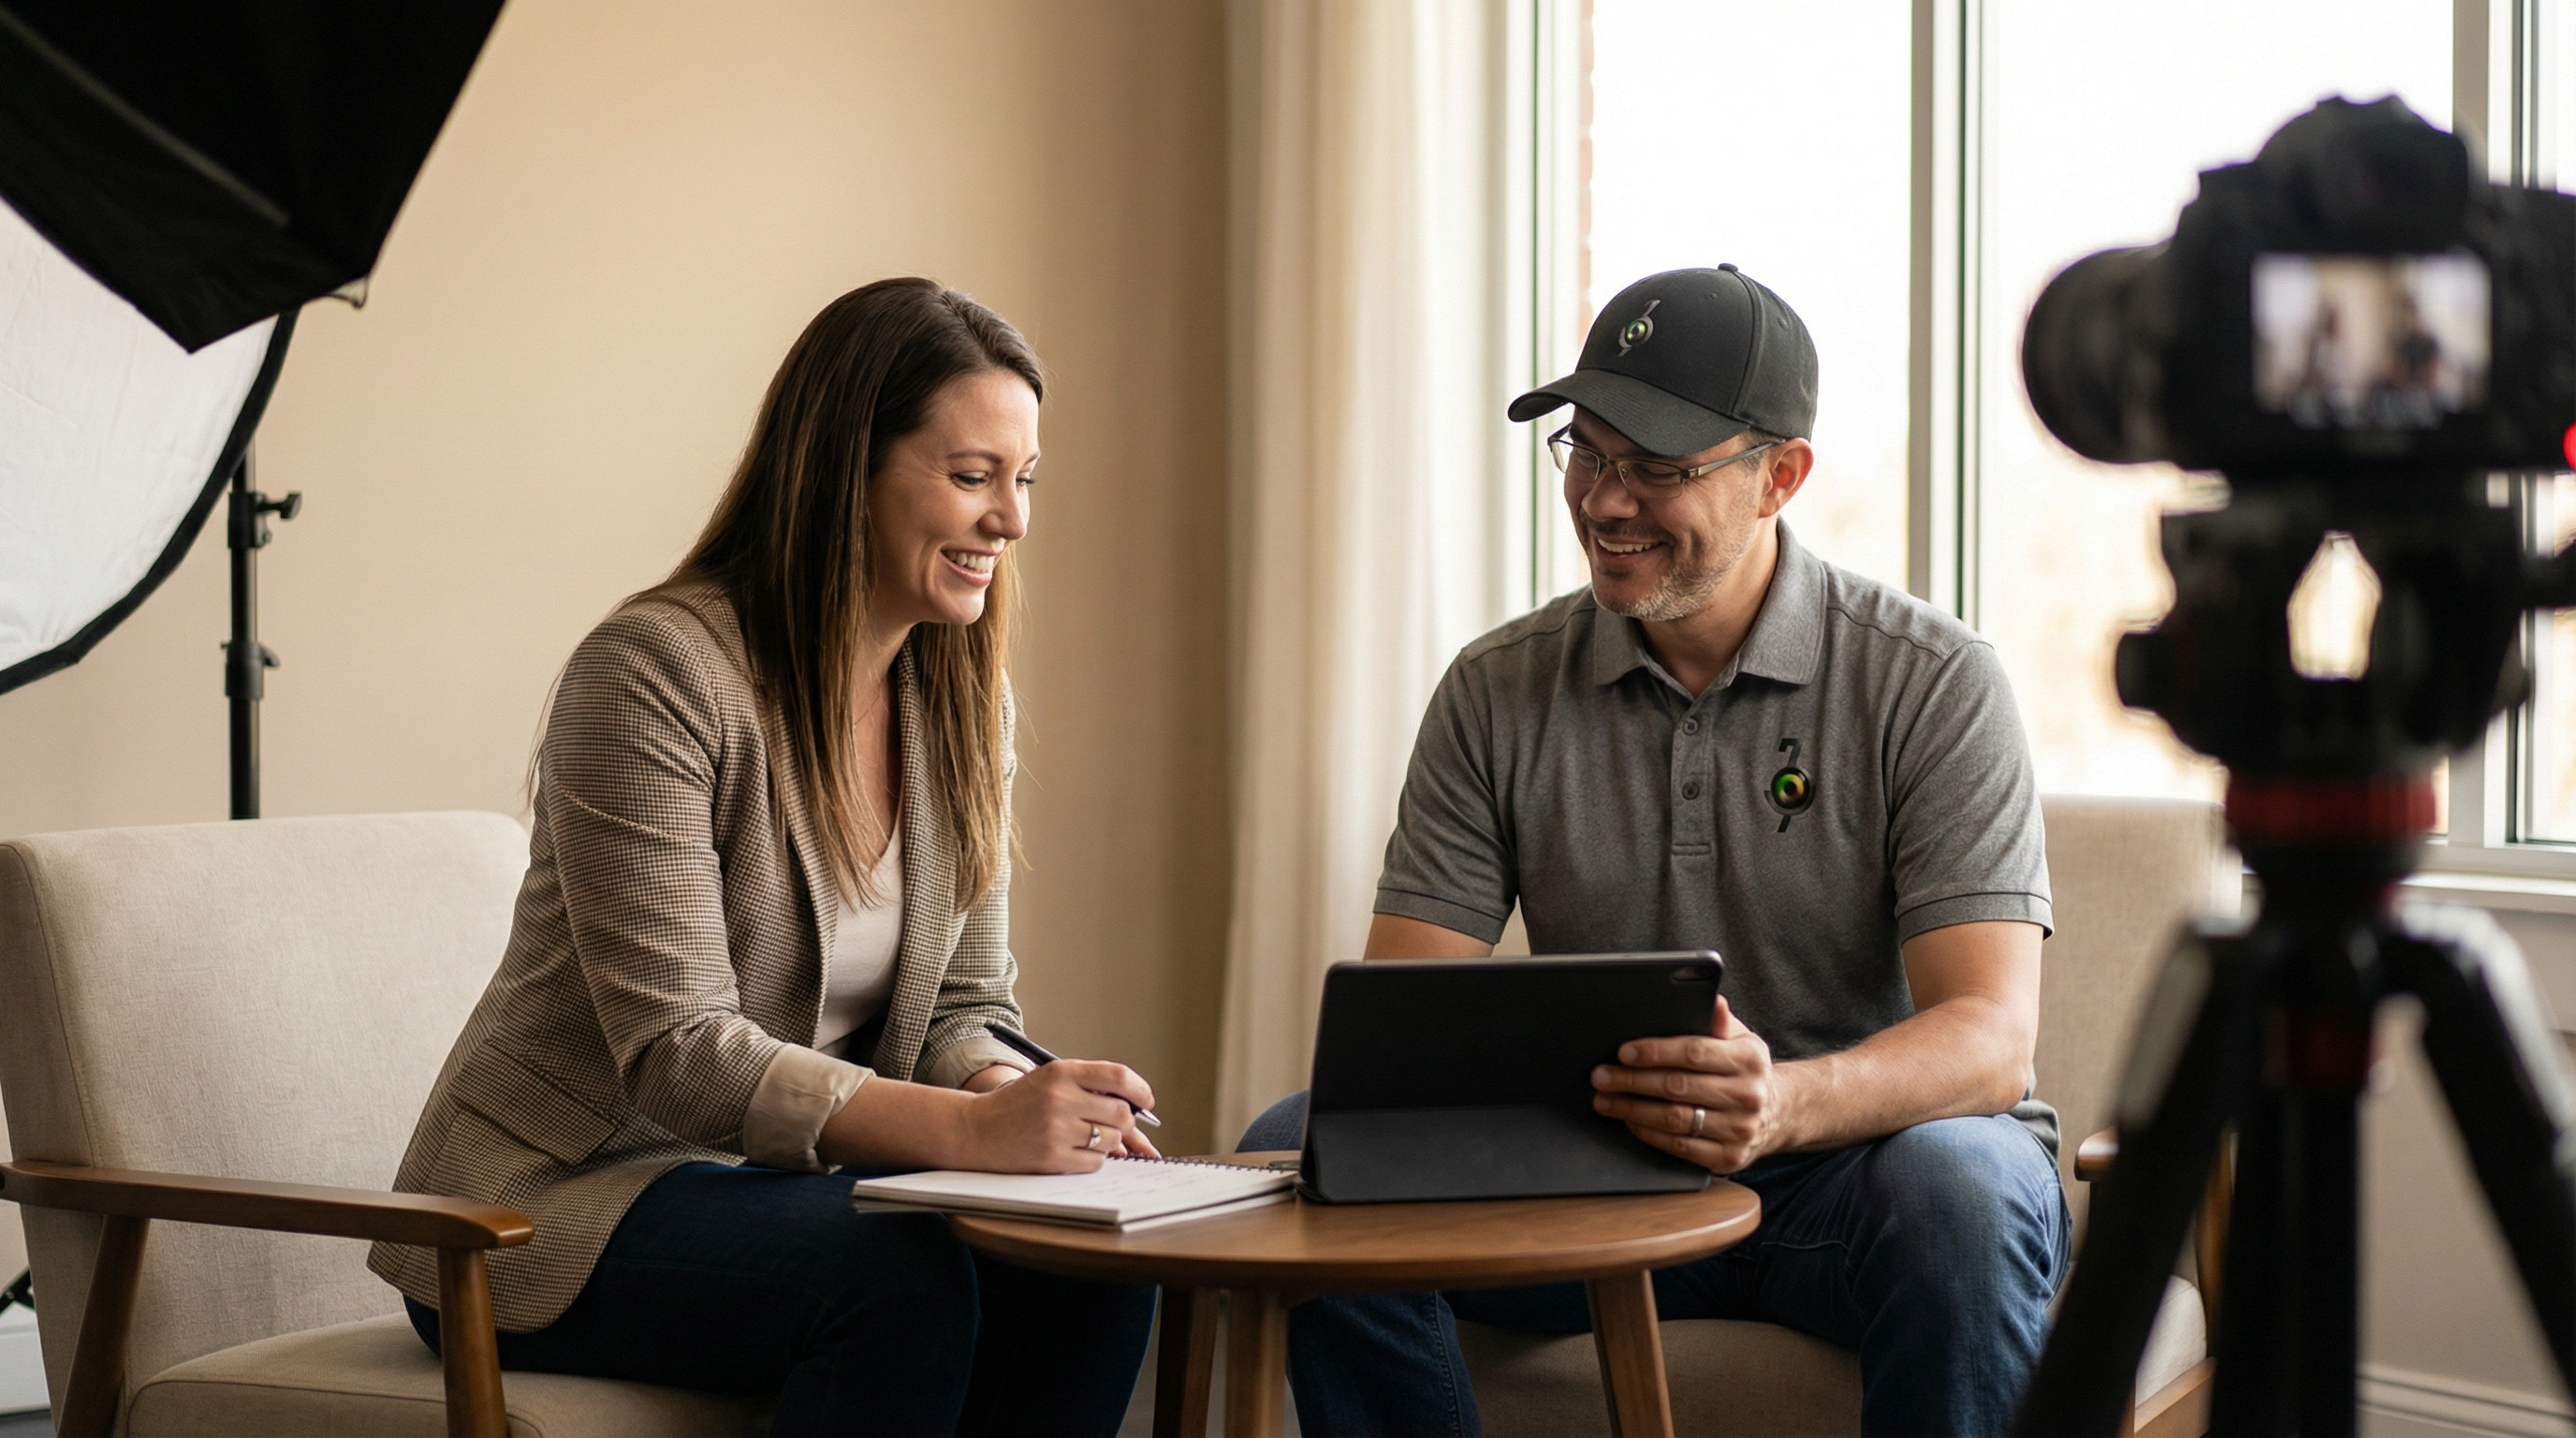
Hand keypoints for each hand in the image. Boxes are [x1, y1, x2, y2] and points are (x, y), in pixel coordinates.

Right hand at [951, 1060, 1159, 1171]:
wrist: (976, 1129)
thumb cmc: (1018, 1105)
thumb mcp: (1050, 1081)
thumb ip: (1089, 1087)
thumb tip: (1138, 1109)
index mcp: (1061, 1072)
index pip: (1118, 1076)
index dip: (1140, 1090)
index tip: (1145, 1101)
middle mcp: (1060, 1098)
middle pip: (1122, 1113)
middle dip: (1125, 1122)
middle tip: (1114, 1125)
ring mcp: (1056, 1129)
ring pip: (1111, 1139)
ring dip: (1108, 1142)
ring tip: (1088, 1137)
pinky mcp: (1052, 1157)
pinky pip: (1095, 1162)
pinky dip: (1093, 1160)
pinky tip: (1075, 1152)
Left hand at [1590, 996, 1791, 1173]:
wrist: (1778, 1113)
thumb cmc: (1744, 1070)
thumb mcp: (1740, 1040)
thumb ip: (1719, 1022)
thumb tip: (1713, 999)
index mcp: (1749, 1059)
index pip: (1693, 1052)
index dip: (1655, 1052)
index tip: (1624, 1052)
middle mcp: (1747, 1096)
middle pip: (1678, 1087)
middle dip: (1632, 1081)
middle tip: (1601, 1076)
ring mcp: (1739, 1130)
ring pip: (1675, 1119)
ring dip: (1633, 1110)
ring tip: (1605, 1100)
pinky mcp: (1728, 1158)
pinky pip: (1679, 1147)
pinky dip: (1649, 1134)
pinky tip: (1630, 1122)